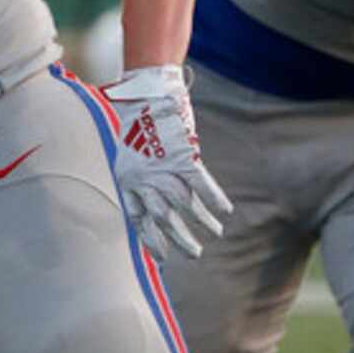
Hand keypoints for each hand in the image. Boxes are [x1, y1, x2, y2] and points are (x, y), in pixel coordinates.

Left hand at [100, 64, 232, 260]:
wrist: (147, 94)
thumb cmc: (139, 125)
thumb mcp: (129, 155)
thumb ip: (140, 180)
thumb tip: (153, 205)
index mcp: (129, 180)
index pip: (140, 219)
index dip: (152, 240)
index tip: (163, 257)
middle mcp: (145, 178)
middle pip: (164, 218)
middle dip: (180, 239)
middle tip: (194, 255)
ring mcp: (166, 168)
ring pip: (185, 204)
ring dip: (202, 221)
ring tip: (215, 234)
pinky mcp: (185, 156)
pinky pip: (202, 184)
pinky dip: (214, 199)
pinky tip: (225, 212)